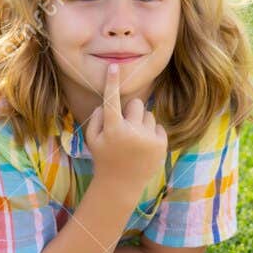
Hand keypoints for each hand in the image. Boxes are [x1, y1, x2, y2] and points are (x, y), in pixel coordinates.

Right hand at [83, 63, 166, 195]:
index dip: (112, 82)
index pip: (112, 100)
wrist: (121, 185)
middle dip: (130, 112)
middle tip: (124, 128)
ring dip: (141, 123)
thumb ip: (96, 118)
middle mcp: (131, 132)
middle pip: (136, 103)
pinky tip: (143, 147)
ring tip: (134, 141)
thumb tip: (107, 102)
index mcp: (112, 129)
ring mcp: (148, 138)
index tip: (114, 66)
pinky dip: (151, 133)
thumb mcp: (92, 139)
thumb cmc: (104, 158)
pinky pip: (157, 126)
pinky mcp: (161, 144)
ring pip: (148, 114)